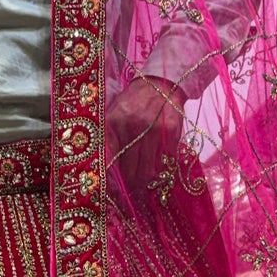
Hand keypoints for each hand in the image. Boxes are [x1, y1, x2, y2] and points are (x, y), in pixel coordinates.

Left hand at [109, 74, 187, 195]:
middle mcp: (133, 126)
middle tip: (130, 191)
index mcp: (114, 122)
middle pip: (129, 169)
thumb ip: (107, 139)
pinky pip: (165, 161)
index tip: (113, 193)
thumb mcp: (113, 114)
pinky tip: (158, 170)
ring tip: (143, 184)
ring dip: (146, 181)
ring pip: (148, 169)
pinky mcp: (171, 132)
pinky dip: (162, 169)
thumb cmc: (132, 103)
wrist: (159, 84)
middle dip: (130, 184)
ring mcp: (154, 129)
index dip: (112, 180)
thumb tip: (105, 172)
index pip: (110, 160)